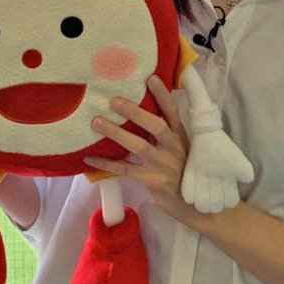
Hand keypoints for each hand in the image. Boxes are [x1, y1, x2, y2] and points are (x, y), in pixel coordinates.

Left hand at [84, 76, 197, 221]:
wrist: (193, 206)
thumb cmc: (182, 172)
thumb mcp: (179, 148)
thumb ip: (164, 133)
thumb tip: (139, 111)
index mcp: (179, 136)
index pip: (172, 111)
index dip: (162, 94)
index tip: (150, 78)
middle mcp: (174, 147)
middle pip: (155, 126)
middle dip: (135, 112)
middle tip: (113, 100)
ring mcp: (164, 165)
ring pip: (139, 146)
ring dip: (116, 133)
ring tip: (96, 122)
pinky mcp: (154, 181)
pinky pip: (127, 170)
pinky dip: (107, 163)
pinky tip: (90, 157)